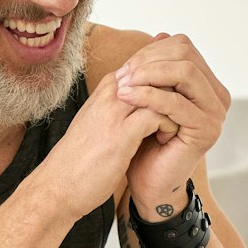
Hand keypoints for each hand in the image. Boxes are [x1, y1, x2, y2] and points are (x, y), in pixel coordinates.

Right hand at [34, 65, 179, 222]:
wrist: (58, 184)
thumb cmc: (81, 156)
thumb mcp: (101, 121)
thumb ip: (123, 104)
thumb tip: (148, 99)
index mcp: (107, 88)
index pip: (147, 63)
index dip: (169, 76)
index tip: (181, 96)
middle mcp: (110, 92)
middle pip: (155, 68)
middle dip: (178, 86)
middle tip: (189, 106)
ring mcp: (114, 111)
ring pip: (159, 87)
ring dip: (176, 104)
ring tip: (181, 122)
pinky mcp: (122, 133)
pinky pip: (159, 114)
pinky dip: (171, 123)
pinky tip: (170, 137)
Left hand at [114, 33, 229, 206]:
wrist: (145, 179)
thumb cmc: (144, 137)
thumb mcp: (147, 94)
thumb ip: (156, 67)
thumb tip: (161, 34)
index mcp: (205, 82)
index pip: (182, 46)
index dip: (150, 51)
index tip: (124, 67)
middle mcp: (216, 95)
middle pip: (185, 55)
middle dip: (148, 61)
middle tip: (121, 75)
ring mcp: (215, 112)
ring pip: (184, 73)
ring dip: (148, 75)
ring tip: (121, 86)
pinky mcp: (206, 130)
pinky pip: (177, 103)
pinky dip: (149, 96)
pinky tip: (127, 98)